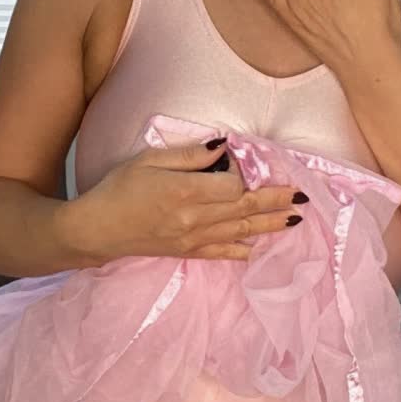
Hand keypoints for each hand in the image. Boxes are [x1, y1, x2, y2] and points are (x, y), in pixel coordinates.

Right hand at [64, 139, 306, 264]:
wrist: (97, 228)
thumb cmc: (119, 188)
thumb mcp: (150, 160)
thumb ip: (190, 155)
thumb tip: (223, 148)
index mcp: (187, 192)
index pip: (233, 186)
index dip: (241, 173)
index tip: (235, 161)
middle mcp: (195, 219)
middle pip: (245, 210)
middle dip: (276, 201)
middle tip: (303, 196)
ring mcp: (193, 240)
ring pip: (240, 232)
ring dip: (269, 225)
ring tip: (293, 218)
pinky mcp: (187, 252)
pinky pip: (222, 253)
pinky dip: (242, 251)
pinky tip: (258, 248)